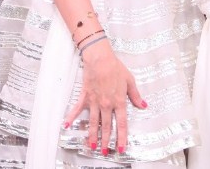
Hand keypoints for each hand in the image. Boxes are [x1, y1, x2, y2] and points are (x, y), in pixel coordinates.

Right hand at [63, 40, 146, 155]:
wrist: (100, 59)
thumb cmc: (115, 67)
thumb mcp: (130, 81)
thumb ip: (135, 95)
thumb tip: (143, 105)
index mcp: (119, 102)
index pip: (122, 124)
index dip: (121, 137)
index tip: (120, 148)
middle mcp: (107, 105)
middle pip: (107, 127)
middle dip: (106, 141)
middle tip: (105, 152)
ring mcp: (95, 102)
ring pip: (94, 122)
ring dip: (92, 135)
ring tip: (91, 146)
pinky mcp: (85, 97)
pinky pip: (77, 109)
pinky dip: (71, 117)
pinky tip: (66, 125)